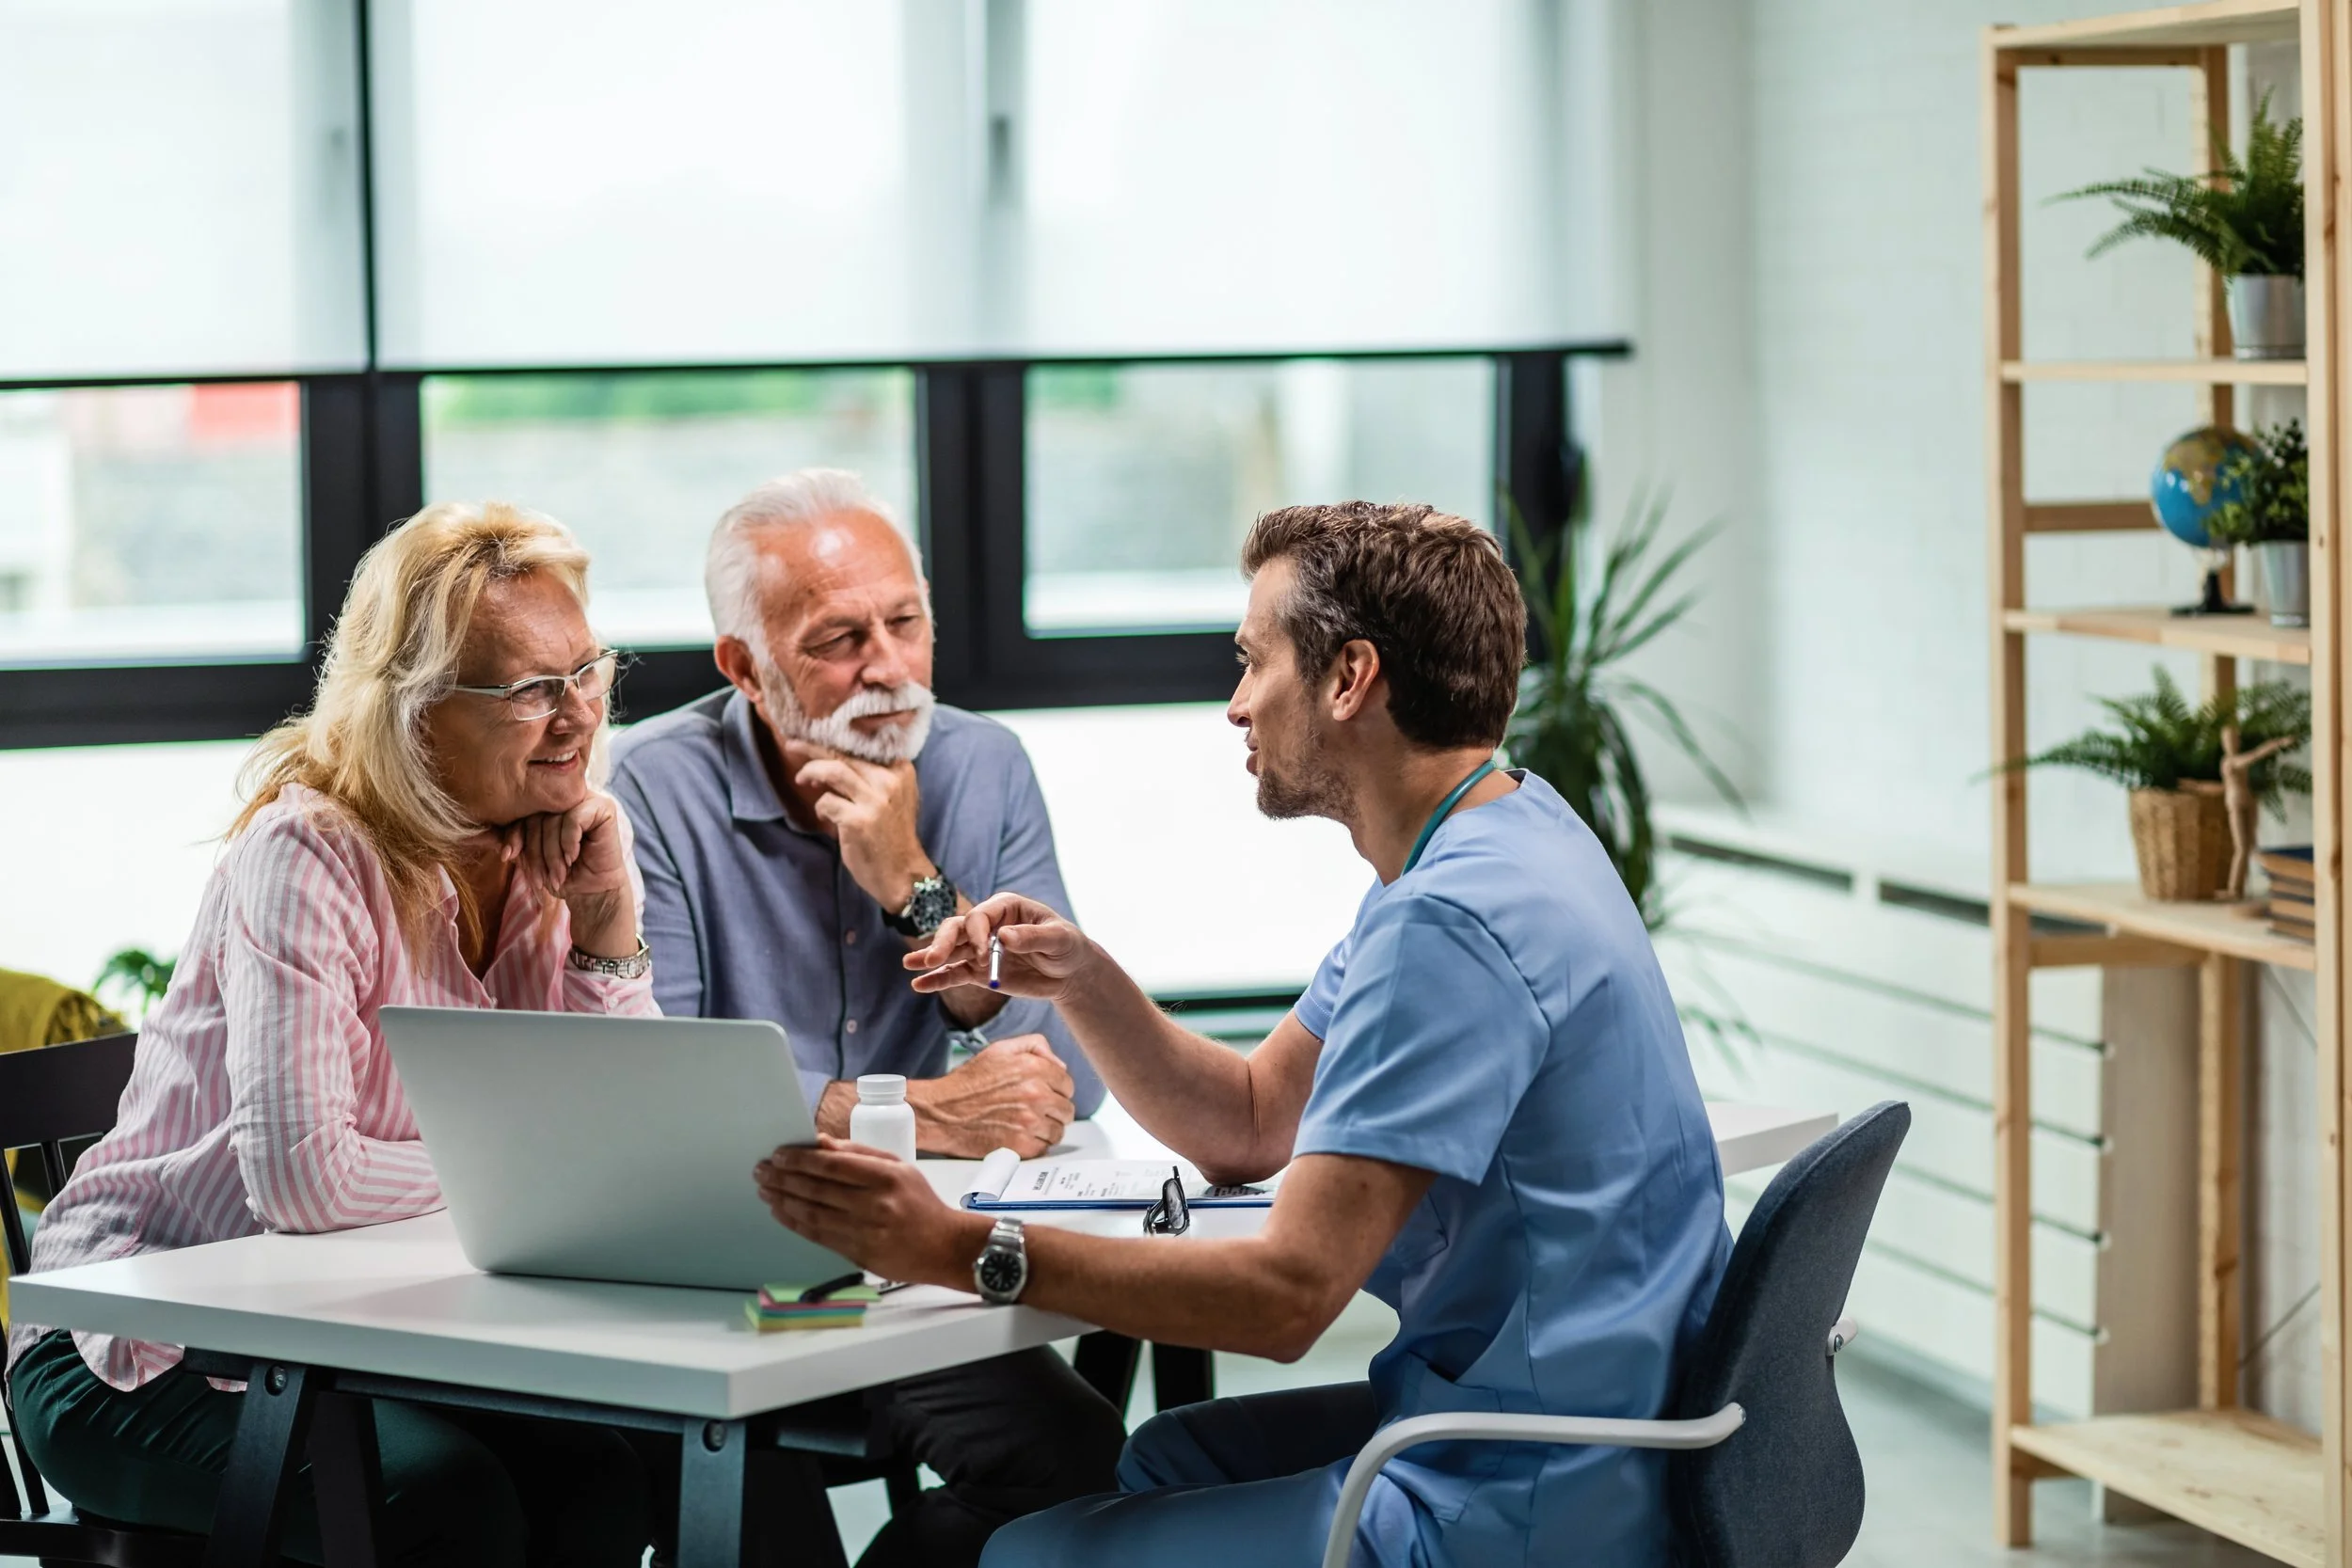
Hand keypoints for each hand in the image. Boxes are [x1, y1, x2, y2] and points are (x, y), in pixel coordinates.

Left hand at [501, 789, 636, 957]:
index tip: (507, 857)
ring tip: (558, 875)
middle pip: (537, 817)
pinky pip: (575, 818)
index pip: (522, 812)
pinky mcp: (603, 807)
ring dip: (553, 854)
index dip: (513, 835)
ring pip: (554, 820)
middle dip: (535, 852)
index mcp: (546, 803)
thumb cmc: (560, 873)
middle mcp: (565, 796)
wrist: (592, 891)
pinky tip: (573, 857)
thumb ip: (506, 842)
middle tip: (540, 878)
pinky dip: (569, 842)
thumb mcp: (528, 857)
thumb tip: (469, 834)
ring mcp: (586, 798)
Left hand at [755, 1136, 987, 1286]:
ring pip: (812, 1214)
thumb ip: (859, 1154)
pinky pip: (818, 1237)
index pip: (832, 1165)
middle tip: (762, 1170)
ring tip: (765, 1190)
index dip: (800, 1159)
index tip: (779, 1154)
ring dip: (783, 1201)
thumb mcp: (899, 1167)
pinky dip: (795, 1223)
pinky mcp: (858, 1254)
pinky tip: (781, 1212)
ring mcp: (865, 1232)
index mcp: (886, 1177)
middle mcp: (874, 1204)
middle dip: (783, 1178)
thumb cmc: (920, 1202)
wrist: (944, 1246)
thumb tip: (820, 1143)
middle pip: (817, 1189)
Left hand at [788, 742, 931, 912]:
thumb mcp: (896, 798)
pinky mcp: (857, 820)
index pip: (863, 746)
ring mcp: (874, 801)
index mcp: (901, 771)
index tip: (816, 738)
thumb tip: (838, 759)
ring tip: (801, 779)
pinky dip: (820, 807)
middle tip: (793, 745)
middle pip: (843, 755)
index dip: (836, 740)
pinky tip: (824, 815)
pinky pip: (826, 802)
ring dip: (811, 772)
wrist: (902, 872)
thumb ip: (875, 778)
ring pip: (833, 771)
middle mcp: (889, 781)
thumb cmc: (893, 835)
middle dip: (813, 749)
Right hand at [904, 893, 1094, 1005]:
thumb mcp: (1059, 939)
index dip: (977, 934)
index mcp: (1006, 908)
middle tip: (932, 959)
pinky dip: (938, 979)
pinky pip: (955, 974)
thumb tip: (1004, 936)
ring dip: (931, 958)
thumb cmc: (1067, 947)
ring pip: (951, 950)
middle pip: (957, 929)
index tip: (983, 955)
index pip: (980, 916)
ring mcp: (981, 949)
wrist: (1071, 972)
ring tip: (910, 965)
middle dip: (943, 942)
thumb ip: (1032, 937)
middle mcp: (988, 925)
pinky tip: (919, 985)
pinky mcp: (980, 972)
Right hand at [906, 1035, 1075, 1156]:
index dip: (1055, 1090)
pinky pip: (1044, 1148)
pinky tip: (1018, 1136)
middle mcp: (1036, 1094)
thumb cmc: (968, 1083)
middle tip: (1034, 1111)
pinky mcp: (1021, 1146)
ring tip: (1025, 1124)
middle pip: (1066, 1109)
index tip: (1043, 1094)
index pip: (1067, 1084)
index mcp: (1033, 1068)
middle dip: (1053, 1111)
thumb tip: (1059, 1064)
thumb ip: (1035, 1046)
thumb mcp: (1000, 1050)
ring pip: (1058, 1131)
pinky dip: (1034, 1145)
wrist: (941, 1112)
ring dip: (1045, 1129)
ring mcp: (1030, 1121)